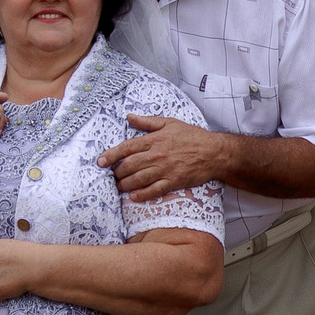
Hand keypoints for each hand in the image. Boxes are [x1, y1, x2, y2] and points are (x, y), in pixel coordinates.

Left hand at [98, 114, 225, 202]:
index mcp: (154, 139)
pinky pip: (154, 190)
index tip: (100, 162)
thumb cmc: (192, 136)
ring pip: (138, 179)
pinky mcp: (173, 181)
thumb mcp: (169, 123)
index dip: (111, 155)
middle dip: (117, 173)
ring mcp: (165, 169)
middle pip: (129, 166)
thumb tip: (129, 117)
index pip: (127, 148)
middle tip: (112, 176)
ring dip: (125, 185)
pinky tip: (133, 197)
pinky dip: (141, 195)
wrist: (213, 152)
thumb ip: (147, 122)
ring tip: (119, 187)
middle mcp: (157, 155)